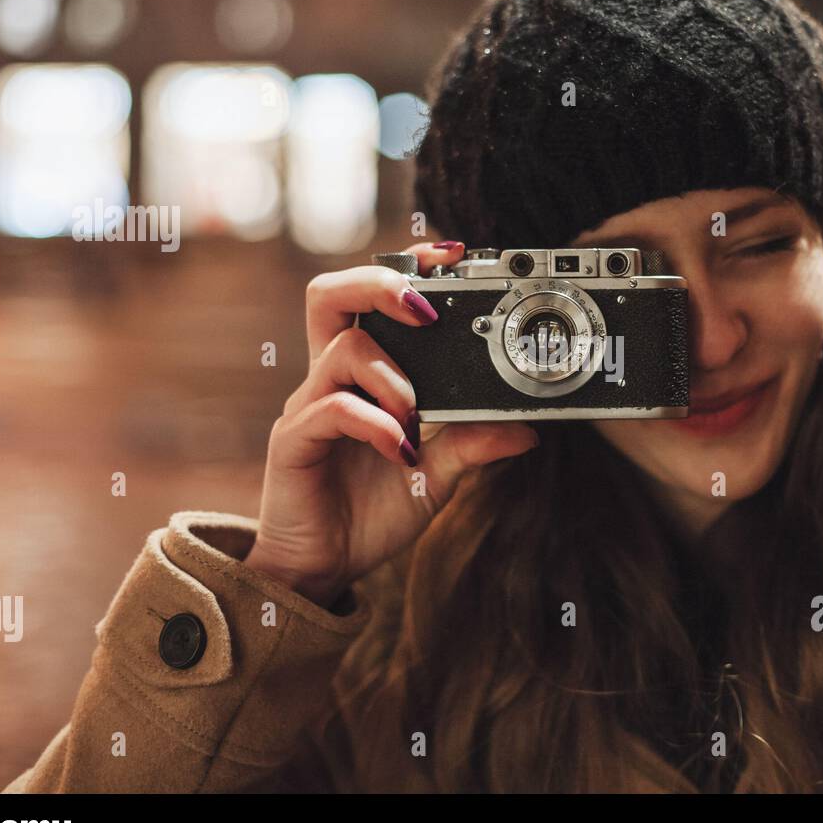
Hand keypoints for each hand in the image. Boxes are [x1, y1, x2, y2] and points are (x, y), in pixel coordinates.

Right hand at [243, 241, 538, 607]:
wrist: (324, 568)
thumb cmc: (371, 513)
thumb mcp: (437, 476)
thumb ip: (474, 446)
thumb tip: (528, 429)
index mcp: (362, 377)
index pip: (371, 300)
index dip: (405, 267)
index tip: (450, 254)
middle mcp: (330, 380)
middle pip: (331, 295)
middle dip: (380, 283)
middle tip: (426, 310)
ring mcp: (309, 407)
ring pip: (342, 349)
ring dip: (394, 375)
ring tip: (418, 416)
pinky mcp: (294, 442)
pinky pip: (333, 410)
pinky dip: (377, 422)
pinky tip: (400, 451)